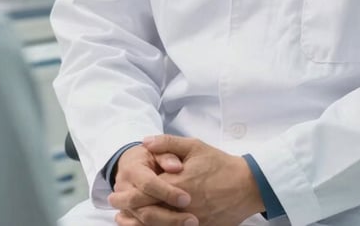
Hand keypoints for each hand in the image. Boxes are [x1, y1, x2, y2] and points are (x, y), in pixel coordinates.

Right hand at [109, 144, 196, 225]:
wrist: (131, 165)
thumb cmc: (149, 157)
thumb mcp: (158, 151)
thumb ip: (167, 155)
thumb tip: (177, 167)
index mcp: (131, 170)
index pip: (148, 184)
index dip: (167, 192)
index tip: (187, 199)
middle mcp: (123, 190)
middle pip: (144, 210)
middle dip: (169, 217)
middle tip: (192, 220)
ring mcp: (123, 206)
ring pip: (142, 222)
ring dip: (166, 225)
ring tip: (188, 224)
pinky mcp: (127, 216)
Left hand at [111, 135, 264, 225]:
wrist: (246, 185)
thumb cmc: (219, 163)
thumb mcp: (194, 146)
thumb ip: (167, 143)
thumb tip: (144, 142)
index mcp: (177, 183)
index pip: (145, 192)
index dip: (127, 195)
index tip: (114, 195)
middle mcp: (181, 205)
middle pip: (148, 212)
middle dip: (128, 211)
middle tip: (115, 207)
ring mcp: (190, 220)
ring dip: (138, 224)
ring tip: (124, 220)